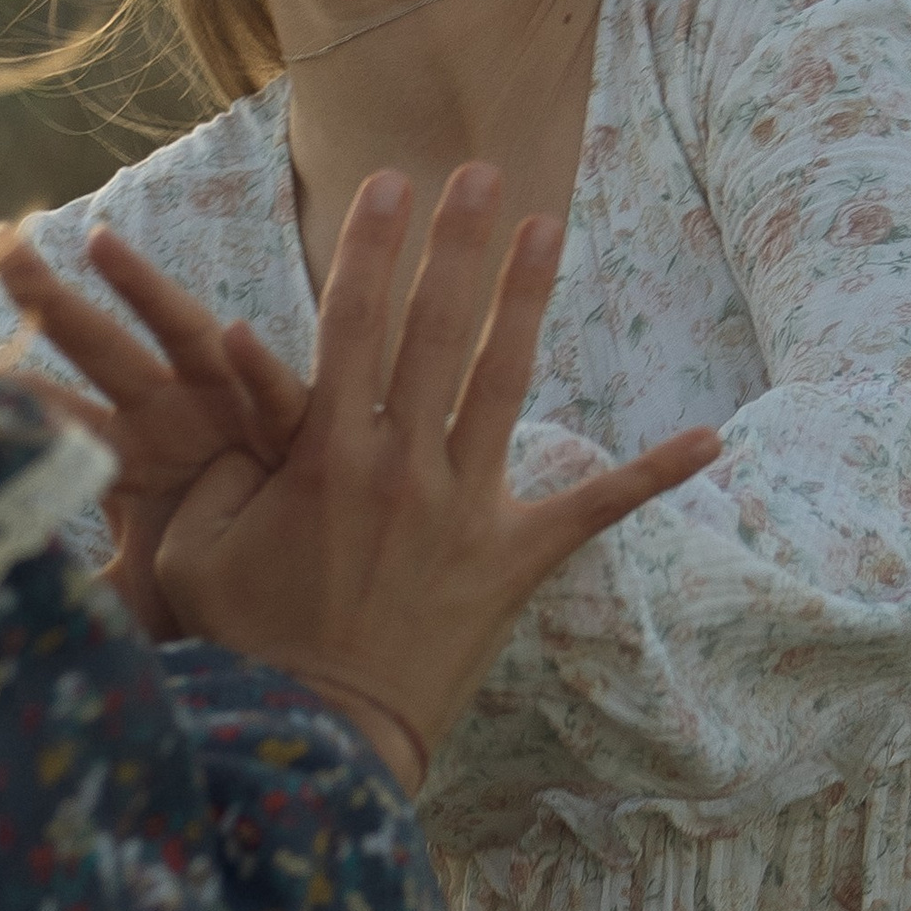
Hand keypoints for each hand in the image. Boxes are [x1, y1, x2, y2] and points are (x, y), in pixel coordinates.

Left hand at [0, 226, 301, 639]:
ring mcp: (229, 404)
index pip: (55, 412)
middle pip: (98, 346)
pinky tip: (237, 337)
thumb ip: (86, 600)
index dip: (10, 389)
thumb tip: (11, 625)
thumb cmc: (221, 568)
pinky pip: (274, 392)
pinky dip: (259, 367)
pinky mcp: (288, 420)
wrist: (314, 577)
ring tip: (102, 242)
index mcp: (127, 451)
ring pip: (180, 332)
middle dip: (51, 297)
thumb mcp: (142, 592)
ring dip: (144, 287)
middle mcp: (169, 412)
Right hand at [155, 165, 721, 792]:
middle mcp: (402, 468)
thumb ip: (217, 462)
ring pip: (505, 382)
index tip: (388, 184)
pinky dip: (654, 473)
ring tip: (547, 227)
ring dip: (526, 299)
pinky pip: (594, 508)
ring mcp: (465, 511)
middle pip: (435, 331)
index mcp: (325, 456)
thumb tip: (223, 381)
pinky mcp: (515, 561)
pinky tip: (713, 439)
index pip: (351, 325)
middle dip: (455, 244)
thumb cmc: (245, 641)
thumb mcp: (197, 547)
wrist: (316, 740)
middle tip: (477, 170)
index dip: (370, 249)